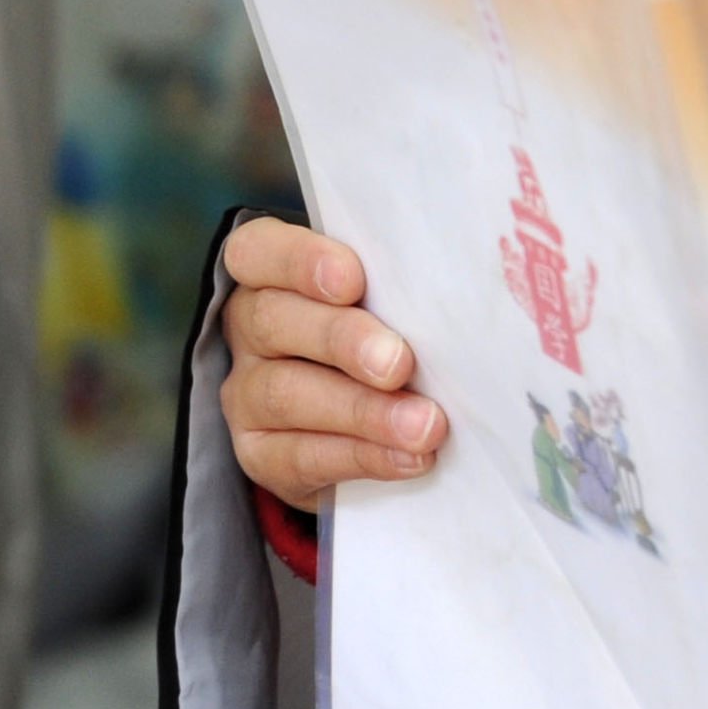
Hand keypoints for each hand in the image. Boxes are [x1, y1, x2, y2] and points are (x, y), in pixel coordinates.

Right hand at [220, 217, 448, 511]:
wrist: (356, 424)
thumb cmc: (384, 330)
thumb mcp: (387, 299)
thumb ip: (400, 290)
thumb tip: (461, 295)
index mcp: (270, 275)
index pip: (259, 251)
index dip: (300, 261)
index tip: (353, 281)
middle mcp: (250, 329)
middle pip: (275, 321)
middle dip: (343, 340)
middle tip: (399, 363)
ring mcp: (246, 394)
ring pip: (287, 395)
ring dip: (364, 411)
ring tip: (424, 425)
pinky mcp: (260, 454)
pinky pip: (302, 457)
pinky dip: (364, 456)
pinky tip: (410, 457)